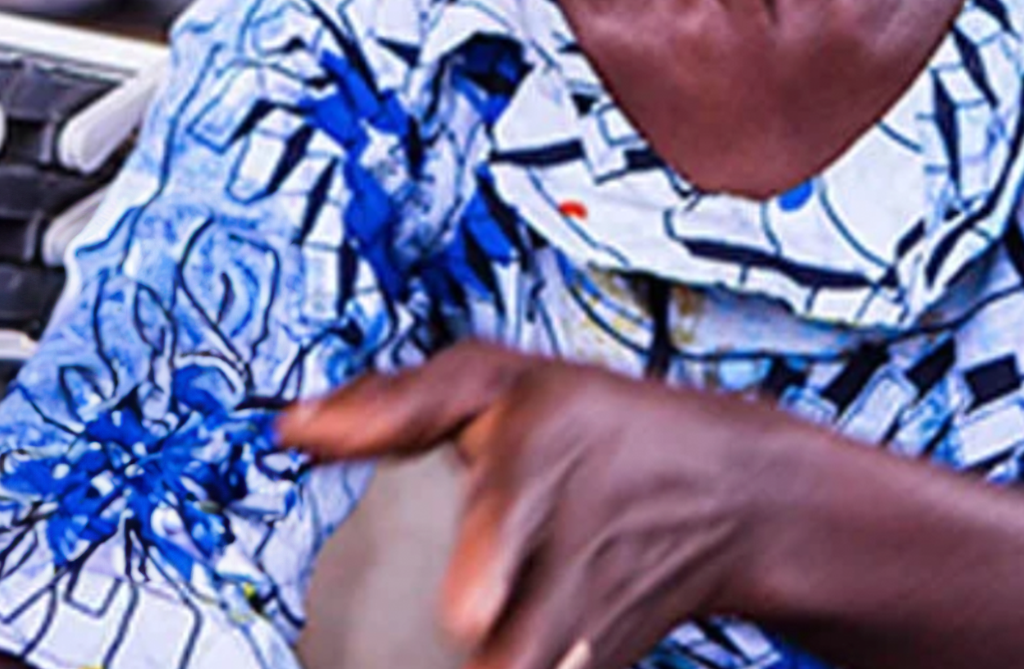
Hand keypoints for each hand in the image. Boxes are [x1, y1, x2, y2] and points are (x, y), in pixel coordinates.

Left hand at [278, 341, 787, 668]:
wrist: (732, 493)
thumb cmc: (594, 426)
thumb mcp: (502, 383)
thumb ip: (396, 404)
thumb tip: (292, 429)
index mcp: (540, 455)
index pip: (514, 511)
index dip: (491, 560)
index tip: (470, 611)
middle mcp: (572, 544)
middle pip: (519, 645)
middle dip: (498, 653)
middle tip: (468, 626)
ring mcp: (593, 619)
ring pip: (538, 668)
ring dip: (510, 660)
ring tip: (481, 650)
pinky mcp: (603, 664)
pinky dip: (532, 665)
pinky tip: (512, 654)